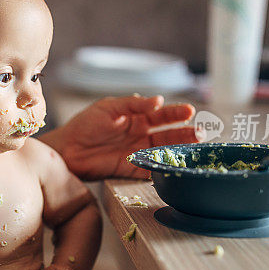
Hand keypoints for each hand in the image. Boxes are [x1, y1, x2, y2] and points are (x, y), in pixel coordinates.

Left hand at [43, 94, 196, 179]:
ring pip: (164, 150)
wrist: (67, 148)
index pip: (161, 114)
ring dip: (180, 149)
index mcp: (137, 116)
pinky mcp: (130, 168)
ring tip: (197, 146)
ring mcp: (137, 151)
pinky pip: (151, 168)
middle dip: (186, 133)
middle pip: (168, 133)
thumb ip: (133, 104)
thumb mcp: (109, 107)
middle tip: (202, 133)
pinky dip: (163, 167)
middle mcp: (141, 134)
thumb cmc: (85, 124)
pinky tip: (176, 166)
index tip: (189, 112)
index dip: (176, 113)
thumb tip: (158, 101)